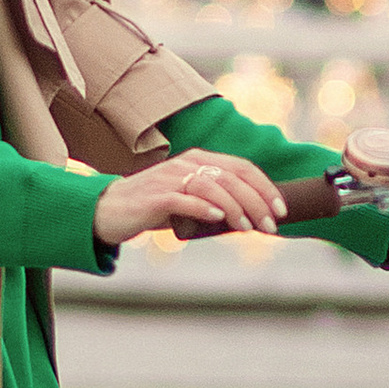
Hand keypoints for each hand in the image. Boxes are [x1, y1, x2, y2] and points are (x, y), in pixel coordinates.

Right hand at [93, 149, 288, 247]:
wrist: (108, 211)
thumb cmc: (151, 208)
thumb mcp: (187, 199)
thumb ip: (213, 201)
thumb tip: (249, 218)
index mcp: (198, 160)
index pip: (241, 167)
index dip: (265, 187)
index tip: (280, 209)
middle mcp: (186, 164)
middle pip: (232, 177)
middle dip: (257, 201)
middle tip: (271, 225)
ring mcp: (170, 179)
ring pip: (213, 187)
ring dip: (236, 208)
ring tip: (249, 228)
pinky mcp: (156, 197)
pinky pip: (185, 199)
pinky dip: (205, 208)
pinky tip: (219, 220)